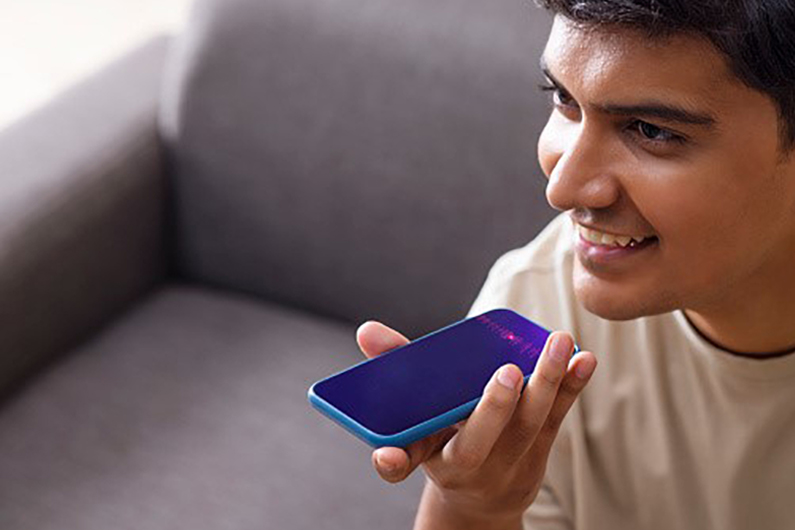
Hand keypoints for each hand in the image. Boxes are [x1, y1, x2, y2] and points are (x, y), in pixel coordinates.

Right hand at [355, 320, 596, 524]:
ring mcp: (506, 463)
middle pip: (477, 443)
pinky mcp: (538, 452)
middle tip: (506, 372)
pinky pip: (556, 419)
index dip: (392, 463)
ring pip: (526, 427)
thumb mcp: (414, 415)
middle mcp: (465, 466)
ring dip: (545, 383)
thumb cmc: (441, 440)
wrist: (481, 496)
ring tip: (557, 343)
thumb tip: (366, 330)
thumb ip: (394, 368)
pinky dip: (570, 387)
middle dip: (493, 408)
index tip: (387, 456)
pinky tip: (584, 360)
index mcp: (427, 455)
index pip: (403, 465)